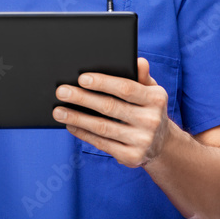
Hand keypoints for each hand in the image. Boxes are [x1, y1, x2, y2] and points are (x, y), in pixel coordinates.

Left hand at [52, 57, 169, 168]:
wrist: (161, 144)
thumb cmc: (148, 109)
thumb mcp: (151, 91)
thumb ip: (142, 76)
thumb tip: (139, 61)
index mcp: (156, 99)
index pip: (126, 88)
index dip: (102, 83)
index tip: (81, 78)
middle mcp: (151, 120)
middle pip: (110, 107)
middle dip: (82, 98)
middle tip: (61, 92)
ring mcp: (142, 141)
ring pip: (102, 127)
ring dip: (77, 118)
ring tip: (59, 111)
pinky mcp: (132, 157)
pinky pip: (102, 143)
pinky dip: (83, 134)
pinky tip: (70, 125)